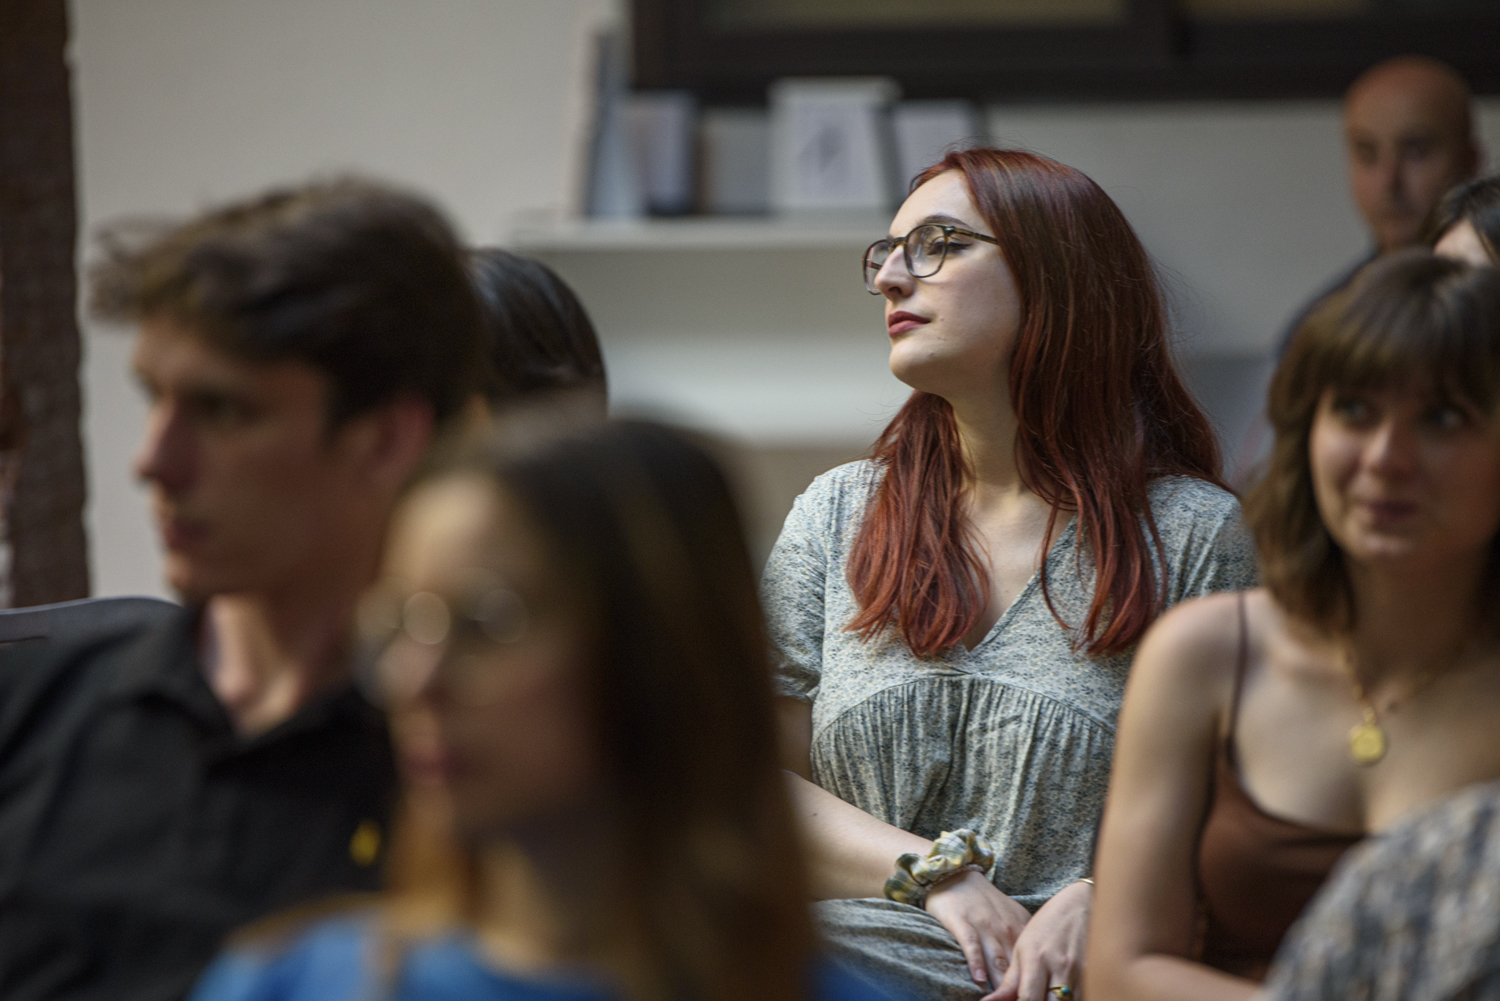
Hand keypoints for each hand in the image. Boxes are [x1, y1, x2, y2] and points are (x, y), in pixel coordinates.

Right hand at [923, 869, 1031, 990]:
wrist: (957, 875)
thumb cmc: (986, 902)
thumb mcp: (1012, 917)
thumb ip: (1024, 942)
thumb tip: (1038, 970)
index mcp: (1021, 930)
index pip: (1032, 963)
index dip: (1034, 983)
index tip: (1036, 997)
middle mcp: (1006, 929)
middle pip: (1016, 967)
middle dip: (1020, 989)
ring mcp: (984, 926)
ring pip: (997, 960)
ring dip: (1001, 983)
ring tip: (1001, 999)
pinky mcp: (962, 923)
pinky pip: (971, 945)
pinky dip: (976, 962)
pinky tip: (979, 979)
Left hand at [987, 879, 1091, 1000]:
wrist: (1083, 904)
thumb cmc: (1047, 927)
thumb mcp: (1022, 949)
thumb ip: (1009, 981)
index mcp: (1036, 959)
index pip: (1027, 999)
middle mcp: (1061, 967)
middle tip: (1034, 998)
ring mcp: (1082, 972)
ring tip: (1046, 994)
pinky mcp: (1098, 975)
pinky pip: (1085, 997)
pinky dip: (1072, 1000)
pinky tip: (1062, 994)